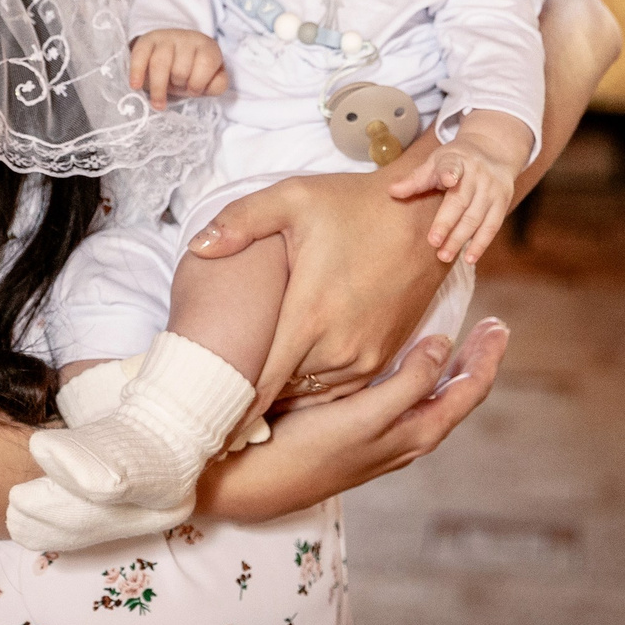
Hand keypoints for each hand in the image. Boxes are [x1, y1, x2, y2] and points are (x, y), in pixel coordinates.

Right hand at [130, 29, 227, 108]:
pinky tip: (136, 86)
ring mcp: (165, 37)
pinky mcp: (146, 41)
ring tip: (158, 104)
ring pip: (160, 64)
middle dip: (178, 84)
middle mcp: (187, 38)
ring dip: (159, 88)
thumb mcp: (211, 78)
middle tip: (177, 87)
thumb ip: (217, 85)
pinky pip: (140, 56)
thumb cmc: (193, 71)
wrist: (173, 52)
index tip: (193, 90)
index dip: (198, 83)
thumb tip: (207, 86)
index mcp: (207, 46)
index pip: (206, 63)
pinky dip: (137, 72)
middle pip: (180, 69)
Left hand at [188, 146, 454, 438]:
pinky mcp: (381, 357)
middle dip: (248, 397)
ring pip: (310, 394)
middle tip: (213, 402)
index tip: (204, 425)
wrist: (426, 217)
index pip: (261, 385)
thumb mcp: (292, 198)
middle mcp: (338, 349)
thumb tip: (198, 247)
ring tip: (244, 397)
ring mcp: (364, 358)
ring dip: (282, 394)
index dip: (231, 409)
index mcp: (309, 317)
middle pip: (281, 391)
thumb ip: (240, 222)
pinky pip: (338, 389)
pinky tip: (289, 381)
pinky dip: (313, 389)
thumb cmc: (354, 205)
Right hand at [200, 319, 507, 522]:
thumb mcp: (364, 416)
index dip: (486, 358)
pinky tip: (405, 364)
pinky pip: (406, 402)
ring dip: (451, 369)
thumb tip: (442, 345)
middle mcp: (405, 439)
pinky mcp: (358, 434)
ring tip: (460, 339)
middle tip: (492, 325)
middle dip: (476, 361)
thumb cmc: (308, 448)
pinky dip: (420, 377)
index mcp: (415, 434)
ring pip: (432, 400)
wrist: (255, 483)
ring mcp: (382, 439)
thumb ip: (406, 383)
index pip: (467, 392)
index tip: (498, 324)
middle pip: (455, 396)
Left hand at [389, 112, 527, 264]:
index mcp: (457, 160)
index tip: (448, 179)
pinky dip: (481, 244)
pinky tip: (469, 258)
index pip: (452, 166)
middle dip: (447, 223)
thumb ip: (416, 179)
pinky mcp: (502, 202)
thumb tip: (391, 191)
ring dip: (460, 239)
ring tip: (444, 256)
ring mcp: (492, 189)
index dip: (450, 172)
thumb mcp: (436, 161)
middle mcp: (477, 175)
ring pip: (476, 217)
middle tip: (433, 243)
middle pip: (461, 201)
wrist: (494, 149)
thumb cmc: (456, 161)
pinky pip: (492, 226)